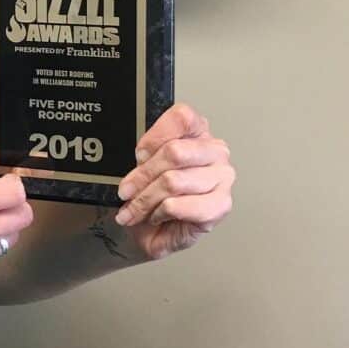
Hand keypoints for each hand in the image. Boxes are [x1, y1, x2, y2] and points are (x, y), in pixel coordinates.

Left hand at [113, 103, 234, 260]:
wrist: (155, 230)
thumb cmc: (153, 192)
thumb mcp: (144, 164)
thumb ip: (145, 154)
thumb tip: (139, 159)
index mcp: (198, 130)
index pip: (182, 118)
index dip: (154, 137)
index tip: (138, 155)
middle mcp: (214, 151)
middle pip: (174, 152)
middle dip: (143, 175)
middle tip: (126, 190)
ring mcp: (222, 178)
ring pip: (173, 181)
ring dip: (146, 199)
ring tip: (136, 208)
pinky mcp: (220, 206)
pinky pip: (180, 206)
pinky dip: (160, 212)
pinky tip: (156, 216)